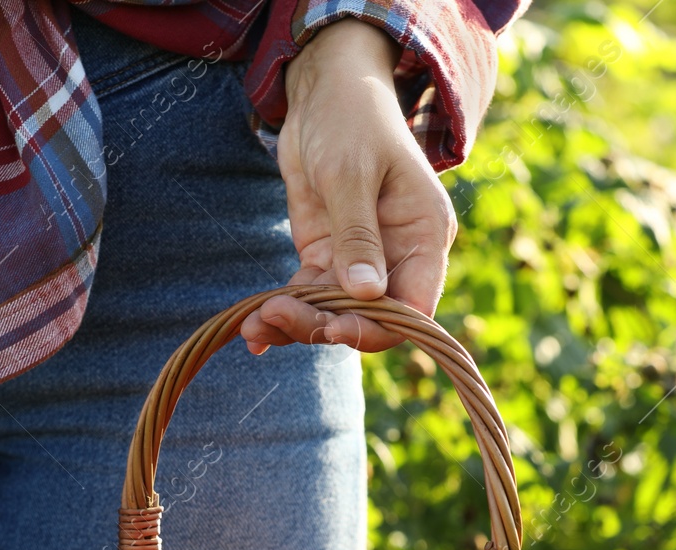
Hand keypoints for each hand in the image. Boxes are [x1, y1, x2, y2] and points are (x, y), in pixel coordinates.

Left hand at [241, 18, 456, 353]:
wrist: (322, 93)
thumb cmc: (350, 120)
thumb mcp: (351, 175)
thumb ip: (358, 235)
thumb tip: (366, 295)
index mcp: (423, 236)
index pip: (413, 308)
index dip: (376, 328)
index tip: (333, 328)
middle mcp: (397, 256)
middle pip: (368, 318)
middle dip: (323, 326)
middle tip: (275, 316)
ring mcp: (359, 259)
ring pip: (333, 313)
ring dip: (295, 324)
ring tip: (253, 326)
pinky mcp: (325, 256)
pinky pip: (308, 296)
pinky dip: (282, 312)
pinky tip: (251, 330)